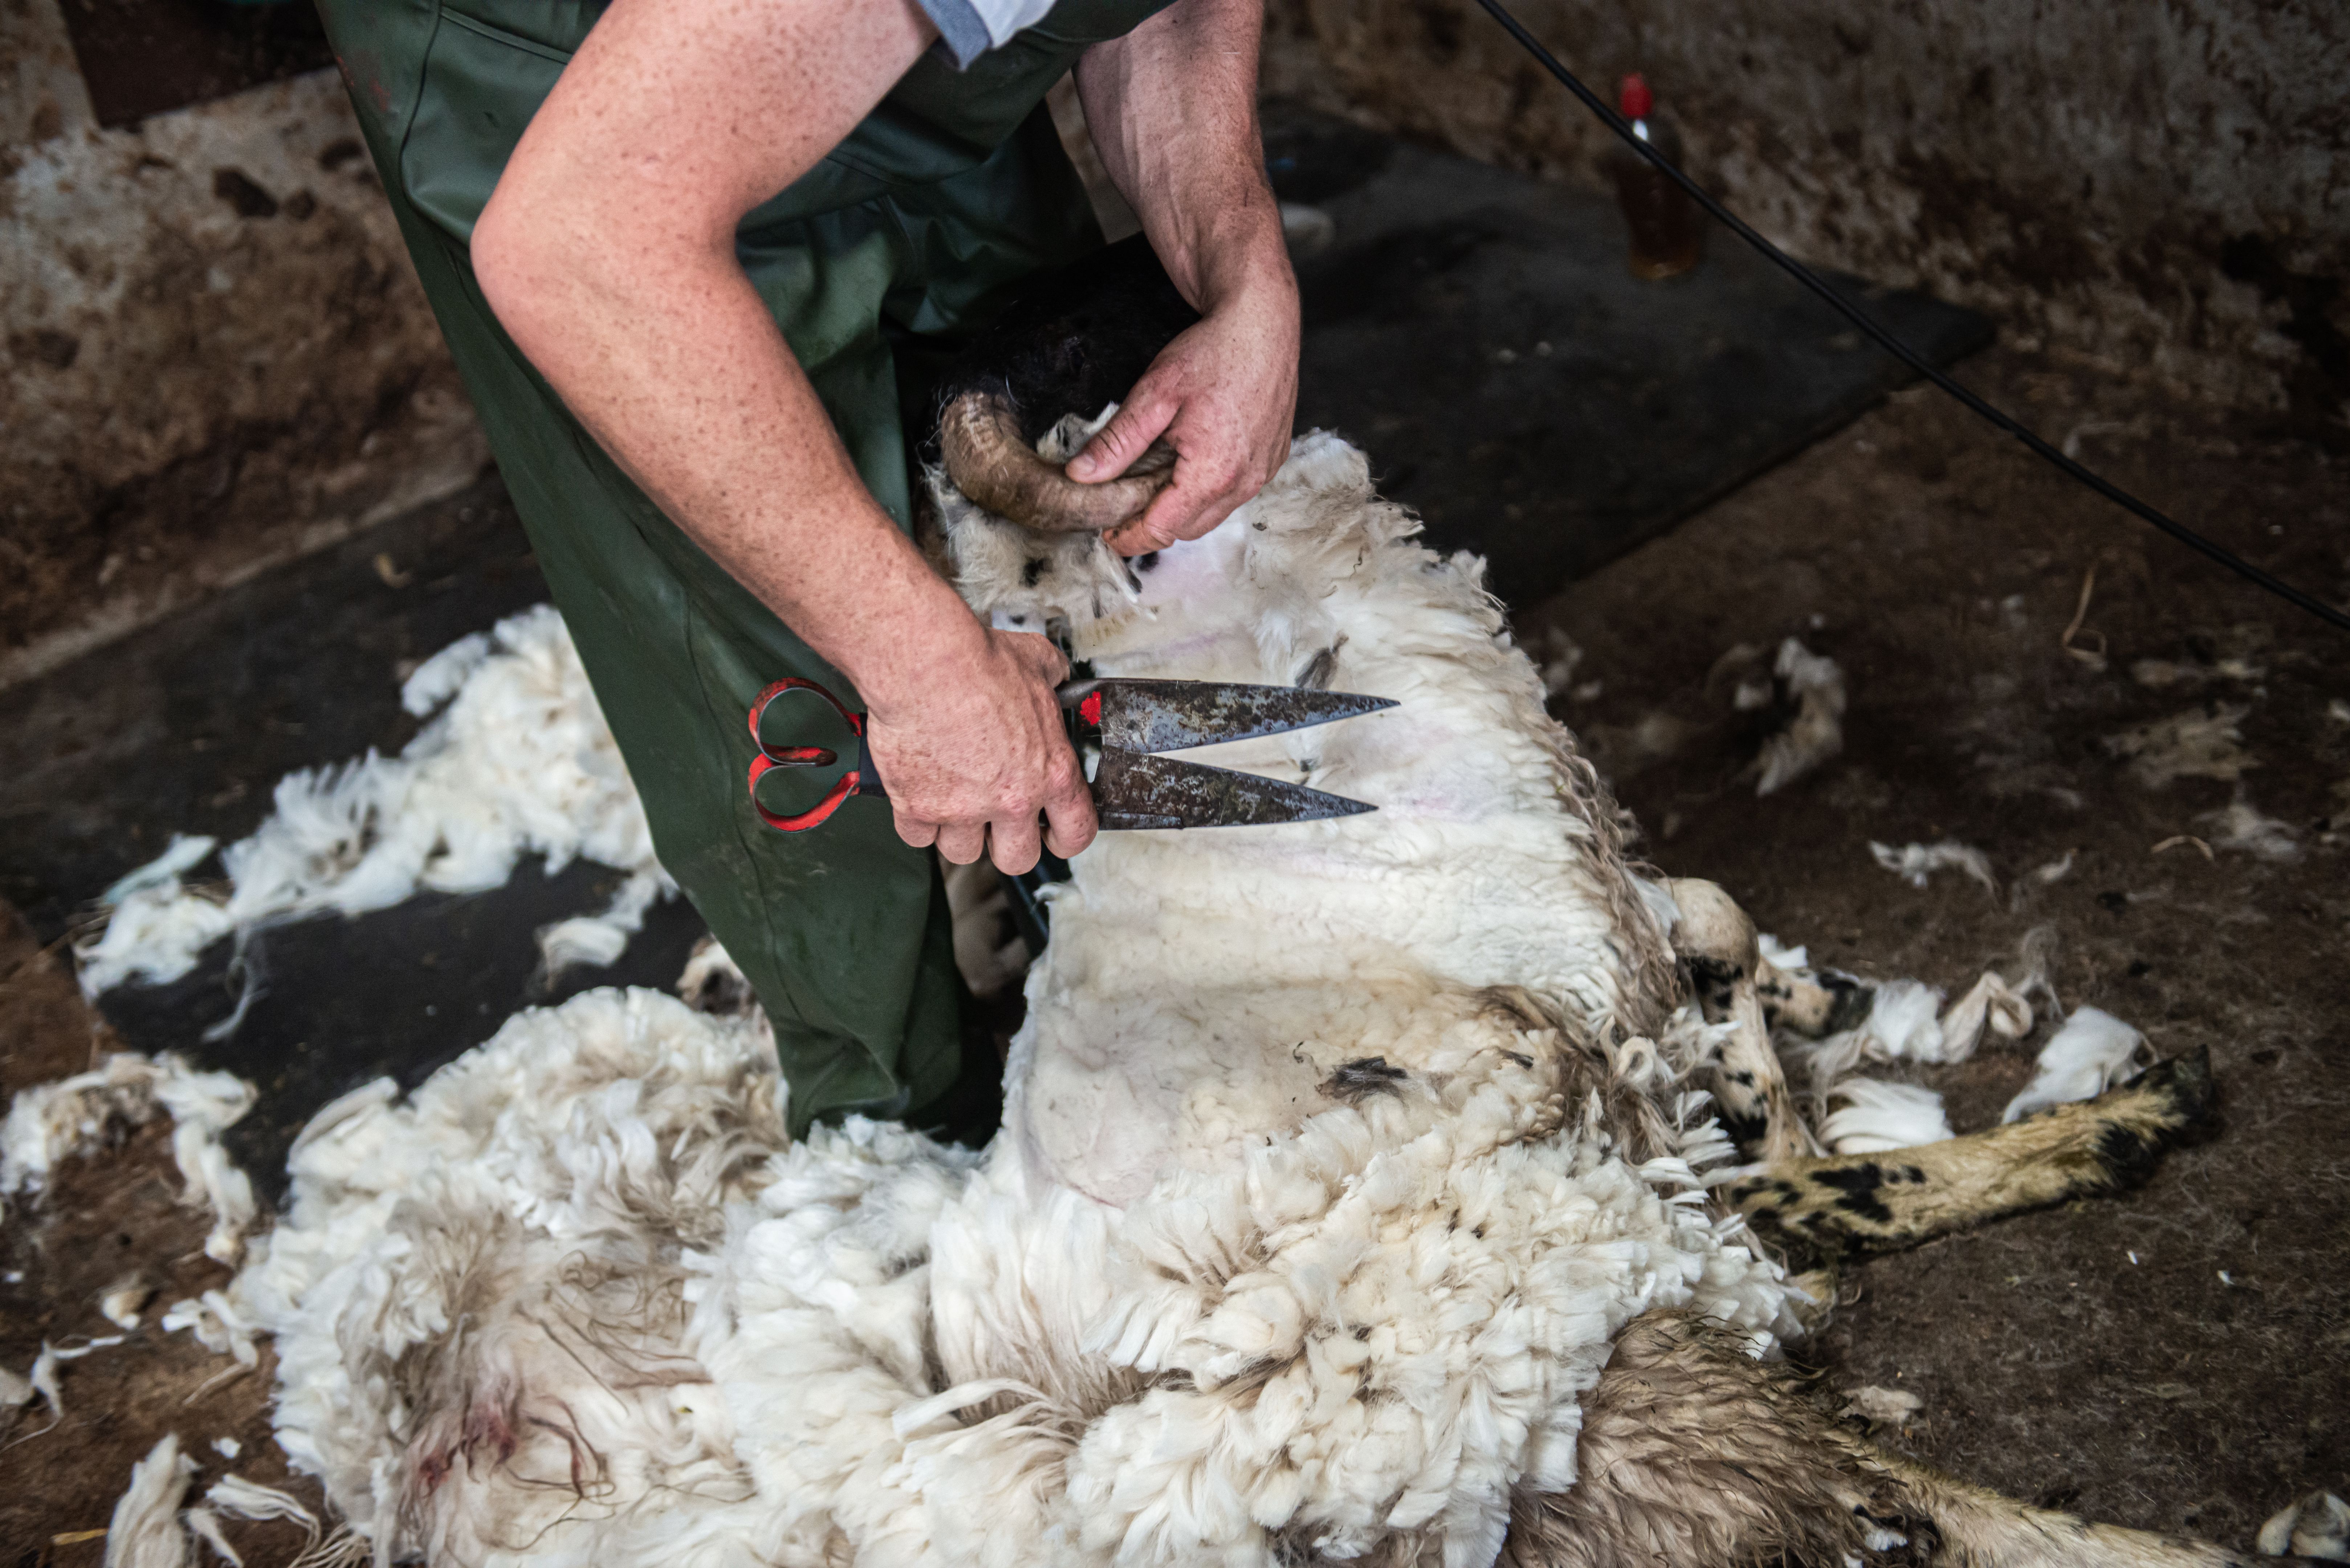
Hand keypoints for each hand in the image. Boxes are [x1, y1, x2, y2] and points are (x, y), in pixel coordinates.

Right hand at [864, 628, 1096, 873]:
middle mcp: (1011, 800)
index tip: (1054, 836)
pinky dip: (915, 820)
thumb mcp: (1037, 662)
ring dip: (957, 831)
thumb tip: (1055, 675)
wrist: (925, 663)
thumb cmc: (978, 662)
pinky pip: (918, 837)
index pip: (1075, 832)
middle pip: (1017, 859)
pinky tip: (918, 792)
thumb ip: (1052, 677)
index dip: (1065, 839)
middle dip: (1005, 845)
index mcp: (1050, 772)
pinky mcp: (918, 808)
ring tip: (950, 798)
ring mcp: (963, 809)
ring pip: (962, 852)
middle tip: (994, 822)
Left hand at [1064, 262, 1299, 556]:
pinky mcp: (1273, 460)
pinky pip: (1234, 492)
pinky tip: (1189, 463)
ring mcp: (1263, 472)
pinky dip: (1207, 490)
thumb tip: (1081, 474)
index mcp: (1213, 472)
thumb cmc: (1213, 351)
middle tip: (1122, 507)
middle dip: (1153, 525)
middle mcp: (1245, 481)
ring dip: (1181, 509)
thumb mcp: (1155, 394)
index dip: (1129, 536)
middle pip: (1187, 529)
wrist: (1262, 321)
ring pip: (1213, 514)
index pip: (1162, 530)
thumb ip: (1118, 441)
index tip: (1106, 532)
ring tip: (1152, 484)